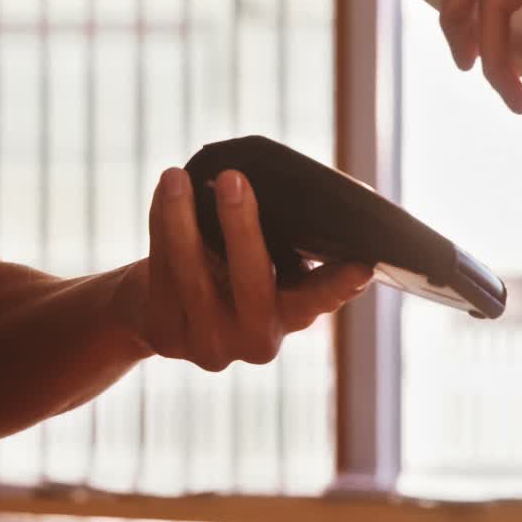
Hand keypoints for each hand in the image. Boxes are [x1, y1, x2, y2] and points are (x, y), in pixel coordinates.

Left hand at [123, 168, 371, 370]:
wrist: (159, 311)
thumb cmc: (225, 270)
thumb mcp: (260, 264)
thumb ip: (279, 242)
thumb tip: (300, 194)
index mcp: (293, 314)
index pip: (321, 298)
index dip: (340, 285)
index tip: (362, 265)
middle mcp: (258, 339)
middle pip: (252, 282)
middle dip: (241, 227)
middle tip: (234, 178)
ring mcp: (211, 344)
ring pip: (194, 276)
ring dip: (182, 220)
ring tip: (178, 177)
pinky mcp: (167, 334)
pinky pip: (161, 274)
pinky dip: (160, 227)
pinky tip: (164, 193)